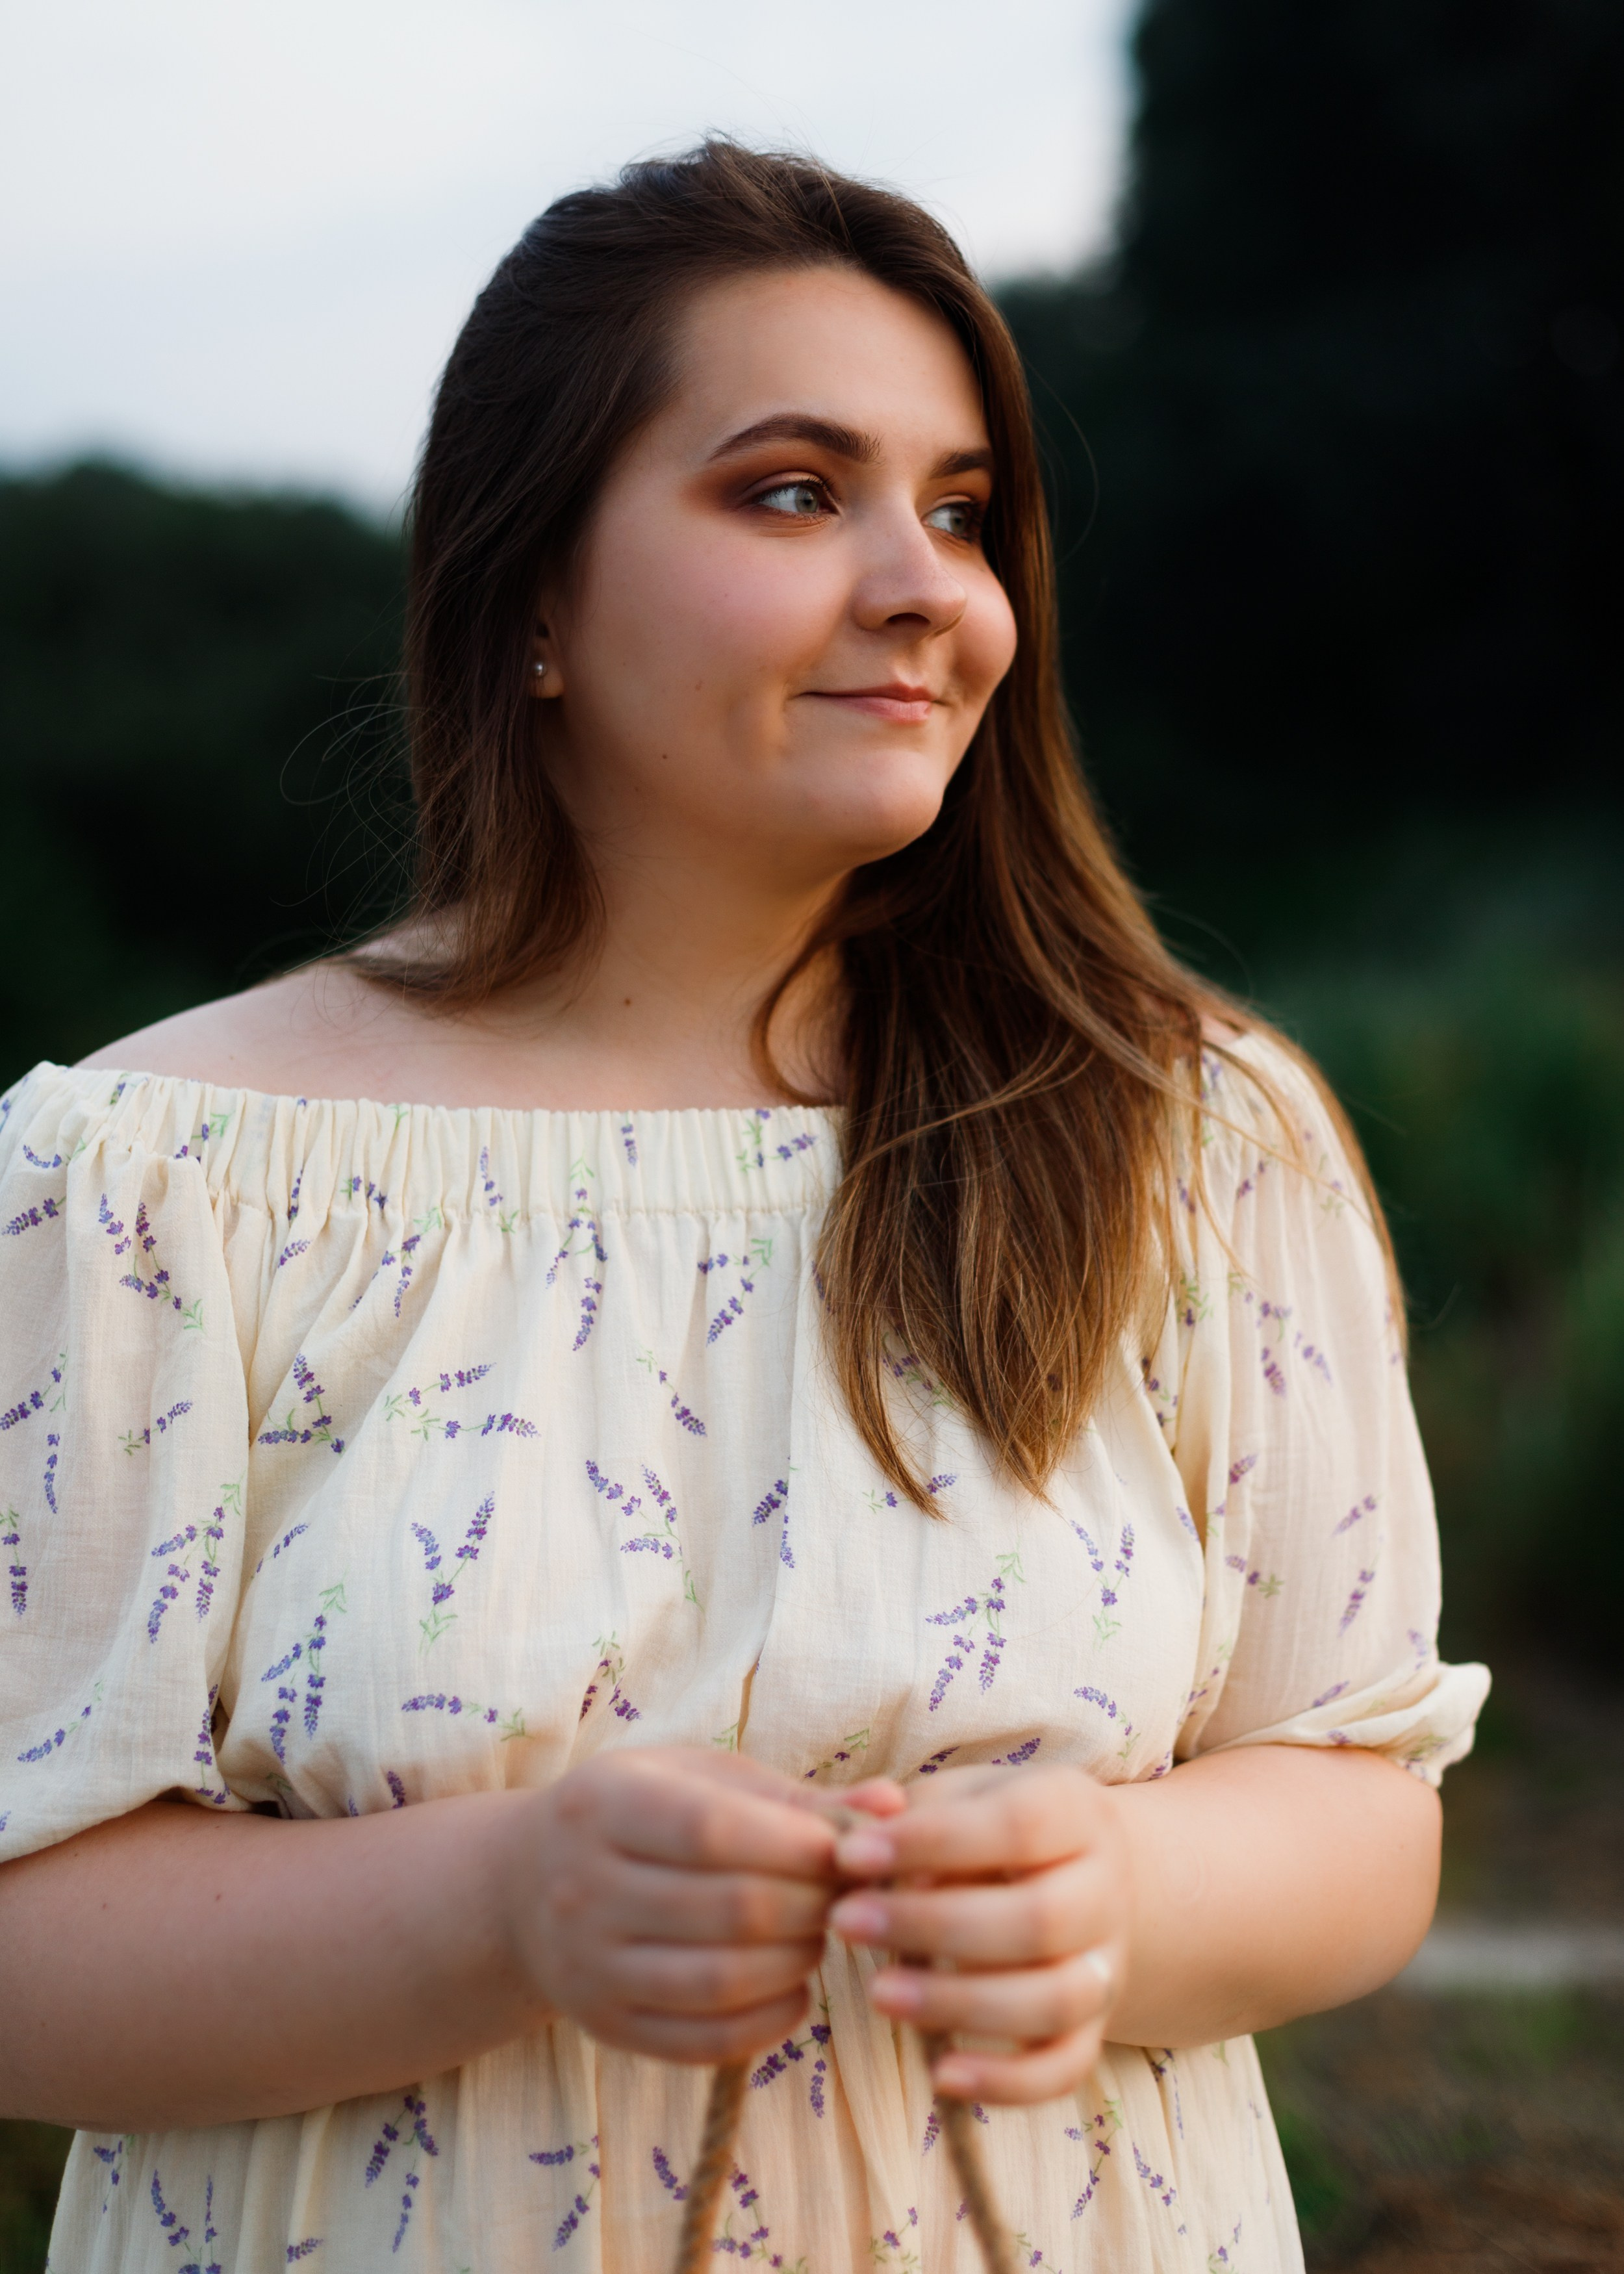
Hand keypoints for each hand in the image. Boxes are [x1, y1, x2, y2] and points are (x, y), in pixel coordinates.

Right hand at [504, 1747, 898, 2064]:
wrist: (524, 1888)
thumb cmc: (638, 1814)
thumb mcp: (698, 1779)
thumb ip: (794, 1797)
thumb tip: (892, 1804)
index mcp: (605, 1806)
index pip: (712, 1832)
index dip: (795, 1845)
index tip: (844, 1848)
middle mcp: (585, 1889)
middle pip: (730, 1911)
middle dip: (811, 1905)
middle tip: (844, 1896)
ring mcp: (590, 1968)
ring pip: (720, 1982)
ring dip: (797, 1961)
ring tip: (817, 1934)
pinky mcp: (606, 2027)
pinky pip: (702, 2041)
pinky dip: (768, 2021)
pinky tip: (792, 1988)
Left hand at [828, 1764, 1128, 2104]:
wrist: (1073, 1871)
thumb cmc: (992, 1827)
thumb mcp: (961, 1795)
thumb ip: (913, 1813)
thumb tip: (860, 1843)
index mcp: (1076, 1811)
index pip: (1019, 1824)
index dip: (933, 1841)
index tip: (850, 1855)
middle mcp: (1105, 1889)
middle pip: (1039, 1919)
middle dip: (932, 1926)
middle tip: (844, 1922)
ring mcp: (1108, 1965)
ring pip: (1054, 2000)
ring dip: (960, 2004)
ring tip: (877, 1994)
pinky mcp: (1095, 2028)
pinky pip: (1064, 2068)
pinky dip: (1006, 2081)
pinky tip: (940, 2074)